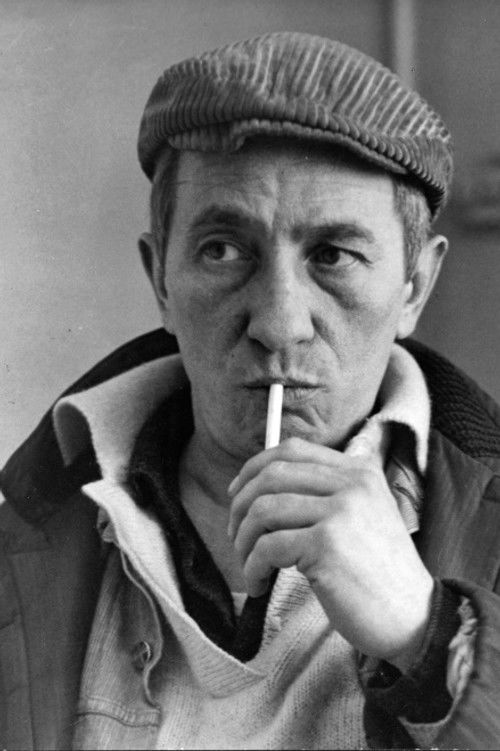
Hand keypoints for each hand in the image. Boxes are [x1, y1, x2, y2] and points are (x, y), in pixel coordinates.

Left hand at [228, 437, 433, 666]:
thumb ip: (328, 491)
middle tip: (235, 535)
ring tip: (249, 564)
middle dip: (241, 505)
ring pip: (263, 510)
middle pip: (271, 475)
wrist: (413, 618)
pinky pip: (267, 546)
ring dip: (243, 540)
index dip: (254, 468)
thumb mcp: (364, 515)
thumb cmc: (378, 573)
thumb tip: (265, 482)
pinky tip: (259, 583)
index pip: (292, 449)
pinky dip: (253, 567)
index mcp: (359, 471)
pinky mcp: (327, 544)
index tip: (237, 494)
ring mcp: (341, 511)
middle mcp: (352, 483)